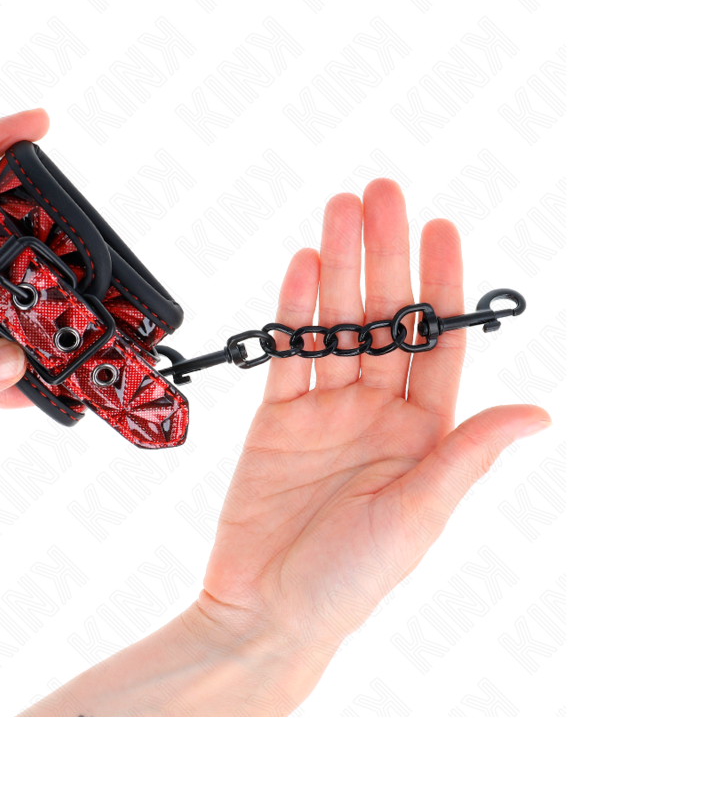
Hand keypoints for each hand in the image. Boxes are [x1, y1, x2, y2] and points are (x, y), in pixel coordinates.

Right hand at [195, 180, 550, 695]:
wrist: (266, 612)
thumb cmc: (351, 579)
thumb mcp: (421, 515)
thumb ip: (468, 454)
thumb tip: (538, 413)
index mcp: (425, 435)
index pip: (439, 344)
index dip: (441, 286)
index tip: (441, 229)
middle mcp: (379, 413)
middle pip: (386, 320)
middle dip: (386, 256)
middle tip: (383, 194)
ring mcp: (326, 412)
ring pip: (336, 326)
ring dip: (339, 268)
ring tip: (341, 210)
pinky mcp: (276, 419)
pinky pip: (290, 355)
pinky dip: (294, 312)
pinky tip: (303, 267)